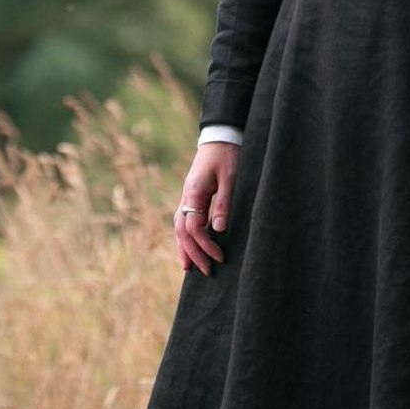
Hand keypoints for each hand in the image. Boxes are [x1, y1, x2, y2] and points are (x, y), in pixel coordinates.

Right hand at [173, 142, 237, 274]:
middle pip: (182, 232)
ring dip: (184, 248)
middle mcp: (186, 196)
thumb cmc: (227, 155)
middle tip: (207, 272)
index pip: (194, 228)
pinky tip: (189, 247)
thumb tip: (219, 230)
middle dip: (192, 254)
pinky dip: (184, 237)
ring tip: (189, 268)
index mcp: (194, 192)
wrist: (219, 136)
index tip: (220, 258)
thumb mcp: (231, 178)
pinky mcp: (191, 196)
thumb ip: (224, 203)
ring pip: (178, 228)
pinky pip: (183, 221)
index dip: (205, 246)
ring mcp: (186, 196)